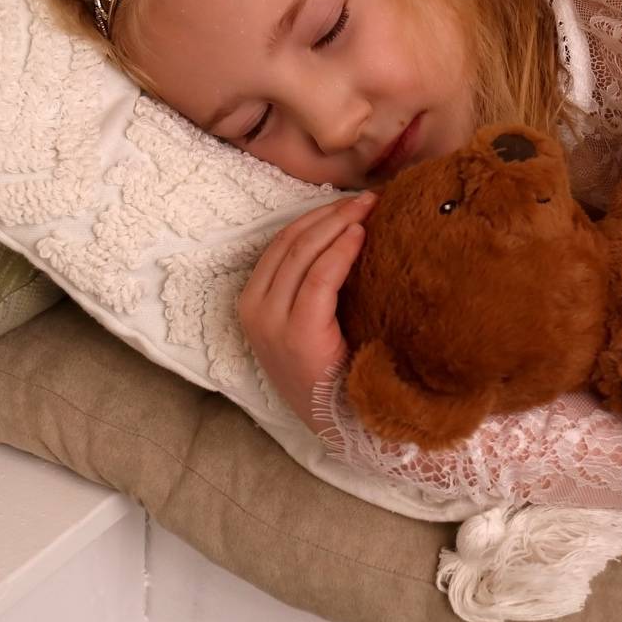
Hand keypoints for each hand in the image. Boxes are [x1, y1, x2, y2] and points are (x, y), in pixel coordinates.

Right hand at [237, 191, 376, 432]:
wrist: (342, 423)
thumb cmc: (335, 368)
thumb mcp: (312, 321)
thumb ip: (314, 284)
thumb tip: (347, 232)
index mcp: (253, 304)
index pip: (282, 244)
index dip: (315, 217)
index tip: (349, 203)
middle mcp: (255, 311)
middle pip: (292, 243)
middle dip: (330, 214)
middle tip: (366, 198)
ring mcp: (272, 323)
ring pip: (304, 254)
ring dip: (338, 224)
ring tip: (368, 208)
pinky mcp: (298, 333)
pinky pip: (320, 279)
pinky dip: (341, 251)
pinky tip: (361, 235)